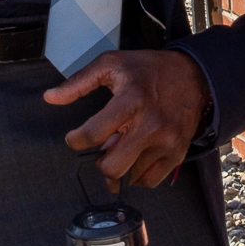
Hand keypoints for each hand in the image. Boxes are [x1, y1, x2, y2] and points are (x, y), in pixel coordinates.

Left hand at [44, 49, 207, 191]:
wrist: (194, 75)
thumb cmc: (149, 69)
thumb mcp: (112, 64)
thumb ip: (79, 82)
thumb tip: (50, 98)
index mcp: (131, 99)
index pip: (94, 133)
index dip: (75, 140)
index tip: (74, 138)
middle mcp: (150, 124)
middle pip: (112, 166)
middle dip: (100, 161)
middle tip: (103, 147)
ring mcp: (166, 141)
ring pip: (130, 177)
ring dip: (120, 166)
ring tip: (123, 146)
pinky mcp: (177, 153)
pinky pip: (149, 181)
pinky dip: (137, 175)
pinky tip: (135, 157)